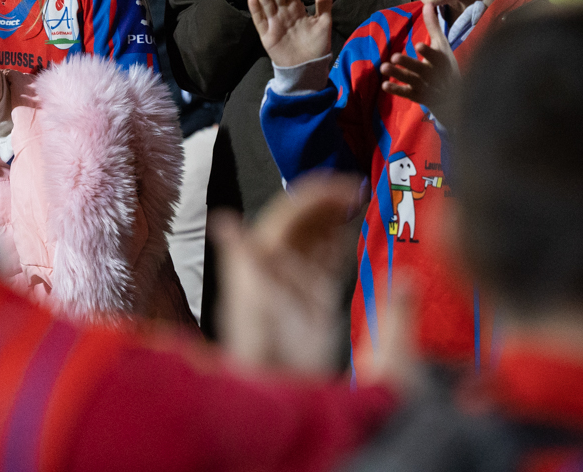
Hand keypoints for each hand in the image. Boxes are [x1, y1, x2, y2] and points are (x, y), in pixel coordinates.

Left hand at [213, 174, 360, 374]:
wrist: (280, 397)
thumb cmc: (262, 354)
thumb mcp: (252, 306)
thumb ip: (243, 261)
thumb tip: (224, 221)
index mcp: (261, 261)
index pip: (286, 214)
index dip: (313, 195)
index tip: (343, 185)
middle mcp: (276, 268)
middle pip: (302, 222)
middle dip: (327, 202)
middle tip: (358, 192)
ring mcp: (296, 284)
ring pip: (314, 239)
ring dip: (333, 218)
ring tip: (357, 203)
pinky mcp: (313, 303)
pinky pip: (326, 263)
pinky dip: (339, 245)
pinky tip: (351, 234)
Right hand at [247, 0, 332, 67]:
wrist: (309, 68)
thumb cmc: (316, 46)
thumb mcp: (324, 23)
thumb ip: (323, 4)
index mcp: (296, 9)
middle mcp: (283, 14)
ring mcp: (274, 24)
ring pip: (267, 3)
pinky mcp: (267, 36)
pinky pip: (260, 21)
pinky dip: (256, 10)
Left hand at [380, 3, 459, 121]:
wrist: (455, 95)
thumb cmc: (445, 65)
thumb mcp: (442, 45)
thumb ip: (433, 26)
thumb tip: (428, 3)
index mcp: (441, 60)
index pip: (435, 56)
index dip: (427, 52)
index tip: (418, 45)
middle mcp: (434, 74)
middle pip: (421, 69)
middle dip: (409, 64)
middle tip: (395, 56)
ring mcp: (427, 86)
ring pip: (412, 80)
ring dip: (398, 74)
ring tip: (384, 67)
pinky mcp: (419, 96)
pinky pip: (407, 93)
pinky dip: (396, 90)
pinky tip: (384, 84)